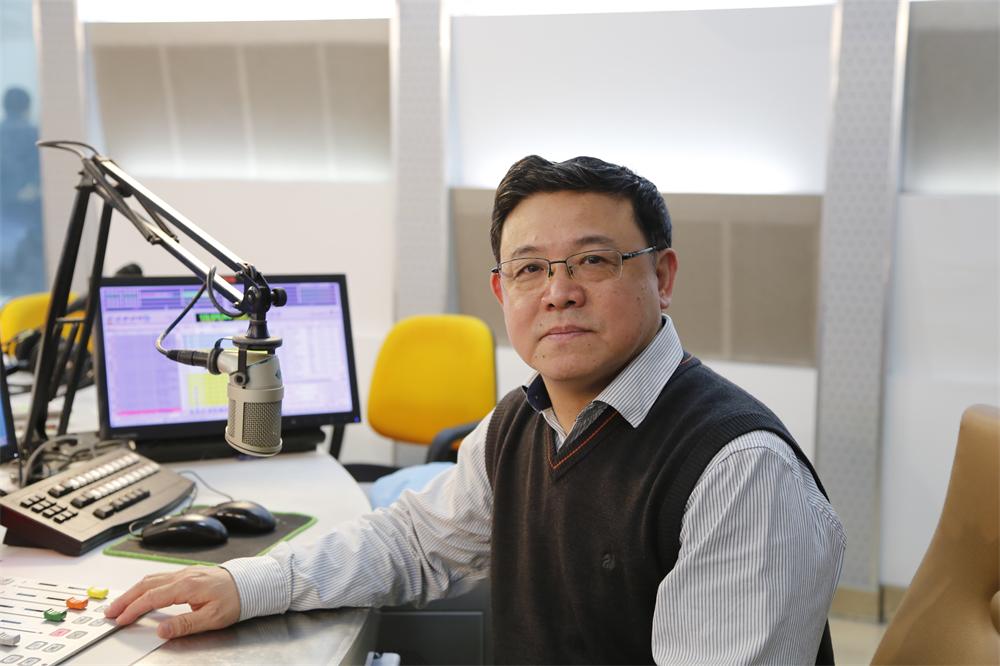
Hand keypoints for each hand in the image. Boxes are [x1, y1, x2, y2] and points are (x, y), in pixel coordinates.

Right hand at [104, 566, 240, 638]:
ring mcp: (185, 572)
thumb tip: (161, 631)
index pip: (152, 597)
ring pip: (152, 578)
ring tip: (120, 604)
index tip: (120, 620)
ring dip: (133, 591)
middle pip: (146, 585)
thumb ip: (185, 624)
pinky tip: (141, 593)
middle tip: (109, 612)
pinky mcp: (188, 573)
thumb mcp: (213, 618)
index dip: (133, 609)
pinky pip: (160, 577)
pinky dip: (145, 586)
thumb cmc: (236, 599)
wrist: (252, 583)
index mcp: (188, 586)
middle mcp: (184, 575)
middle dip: (125, 598)